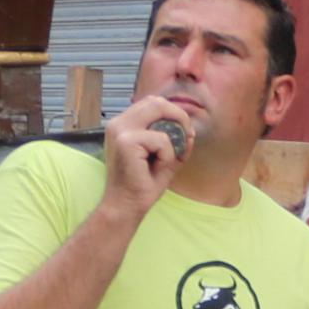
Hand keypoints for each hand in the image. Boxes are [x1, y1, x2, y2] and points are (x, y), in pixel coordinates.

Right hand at [102, 95, 195, 210]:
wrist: (126, 206)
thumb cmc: (142, 184)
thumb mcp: (164, 158)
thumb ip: (175, 142)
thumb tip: (190, 131)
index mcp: (123, 124)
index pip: (152, 103)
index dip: (173, 112)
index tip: (185, 132)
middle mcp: (118, 123)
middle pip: (156, 102)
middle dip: (178, 116)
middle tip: (188, 136)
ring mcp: (120, 131)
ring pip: (159, 114)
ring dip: (172, 137)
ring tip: (166, 159)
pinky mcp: (126, 142)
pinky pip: (161, 139)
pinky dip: (167, 155)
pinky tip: (156, 168)